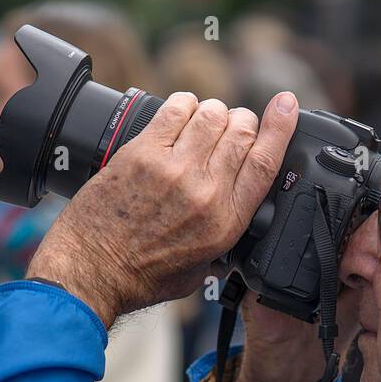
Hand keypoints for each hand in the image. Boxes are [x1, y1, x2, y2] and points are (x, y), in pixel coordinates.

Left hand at [27, 91, 299, 327]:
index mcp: (226, 222)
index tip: (287, 105)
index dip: (281, 128)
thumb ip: (222, 240)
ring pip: (211, 115)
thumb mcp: (201, 269)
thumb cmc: (142, 276)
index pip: (265, 163)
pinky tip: (179, 115)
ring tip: (202, 125)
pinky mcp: (142, 152)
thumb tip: (234, 219)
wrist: (93, 271)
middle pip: (241, 132)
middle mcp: (205, 191)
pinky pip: (174, 109)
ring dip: (212, 113)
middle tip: (231, 130)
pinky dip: (182, 105)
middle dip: (242, 123)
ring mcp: (173, 168)